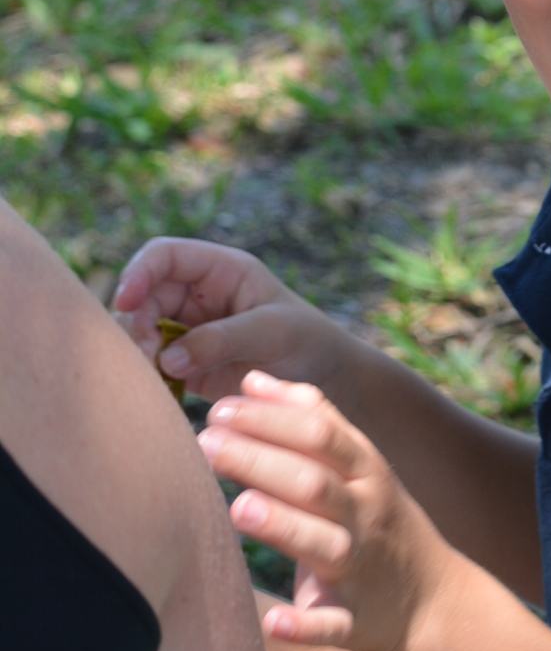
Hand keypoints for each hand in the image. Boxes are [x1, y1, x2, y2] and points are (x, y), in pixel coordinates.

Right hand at [114, 239, 344, 401]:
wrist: (323, 378)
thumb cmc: (306, 340)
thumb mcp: (272, 331)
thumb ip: (223, 338)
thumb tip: (168, 356)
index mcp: (220, 270)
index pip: (165, 256)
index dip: (139, 272)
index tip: (125, 302)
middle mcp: (198, 295)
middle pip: (143, 297)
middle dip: (135, 324)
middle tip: (145, 358)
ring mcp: (189, 328)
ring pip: (140, 332)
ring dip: (137, 353)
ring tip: (152, 379)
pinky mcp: (185, 363)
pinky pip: (152, 365)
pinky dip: (147, 377)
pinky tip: (155, 394)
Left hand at [199, 371, 449, 650]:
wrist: (432, 599)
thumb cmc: (376, 517)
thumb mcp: (359, 462)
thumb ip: (310, 417)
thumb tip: (252, 379)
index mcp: (365, 470)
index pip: (319, 433)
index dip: (270, 418)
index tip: (220, 409)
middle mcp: (365, 513)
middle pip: (314, 481)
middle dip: (260, 460)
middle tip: (205, 443)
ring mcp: (361, 568)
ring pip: (325, 544)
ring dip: (284, 526)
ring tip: (239, 508)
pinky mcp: (355, 621)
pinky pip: (331, 625)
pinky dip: (304, 625)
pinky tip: (272, 622)